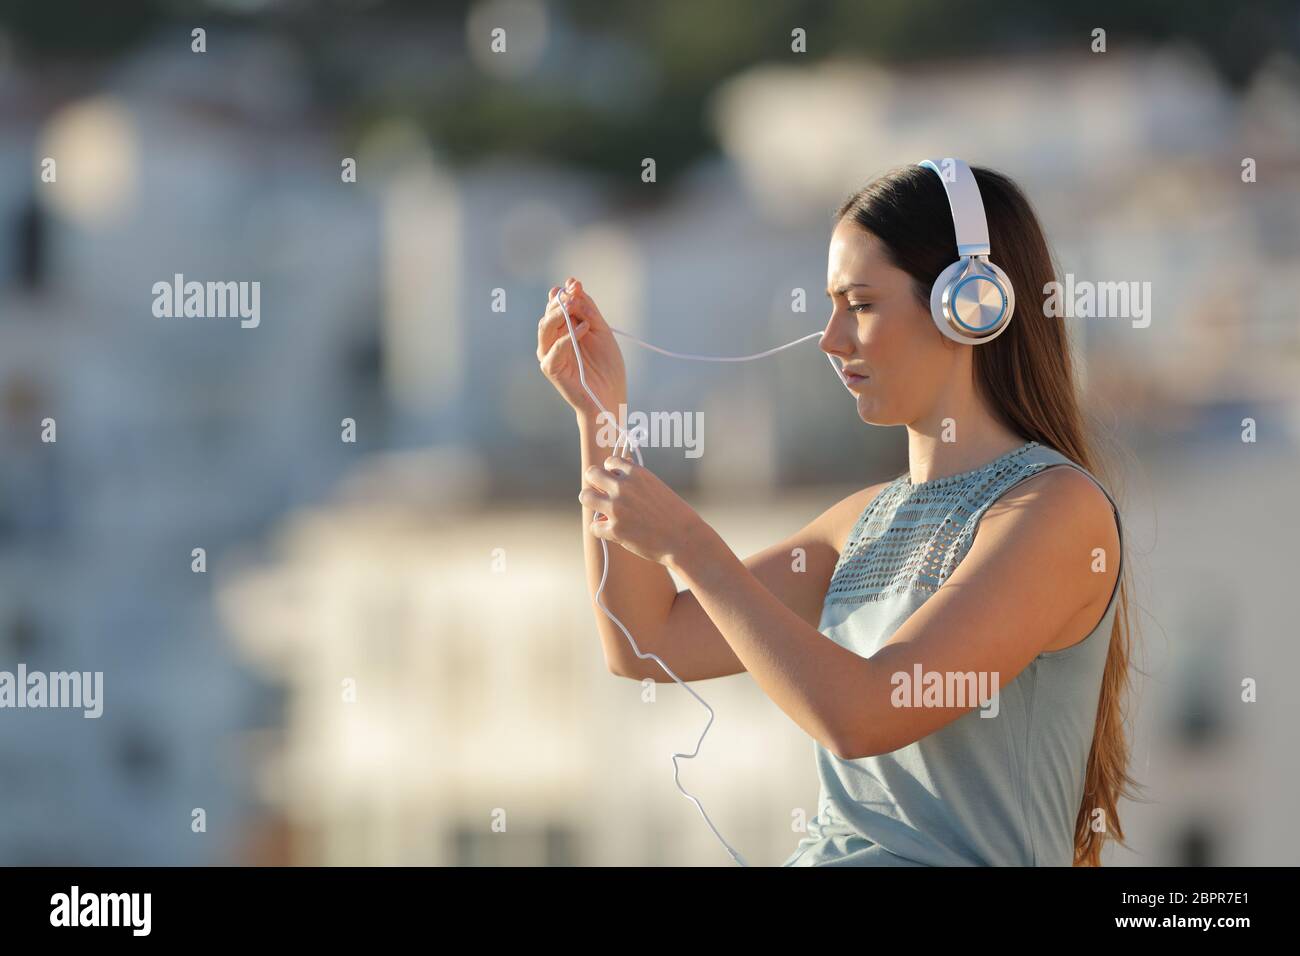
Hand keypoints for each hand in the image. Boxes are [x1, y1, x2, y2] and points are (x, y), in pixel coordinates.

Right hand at [537, 278, 626, 418]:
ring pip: (545, 327)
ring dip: (559, 314)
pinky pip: (554, 349)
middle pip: (549, 313)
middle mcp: (553, 339)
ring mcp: (550, 353)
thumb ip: (588, 310)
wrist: (610, 395)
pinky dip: (567, 337)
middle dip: (560, 301)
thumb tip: (573, 285)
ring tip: (574, 305)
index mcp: (564, 329)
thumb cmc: (606, 366)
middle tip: (574, 293)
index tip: (575, 283)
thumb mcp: (600, 330)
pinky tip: (583, 329)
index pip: (557, 305)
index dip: (565, 292)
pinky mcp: (551, 368)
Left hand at [578, 455, 713, 567]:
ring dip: (592, 502)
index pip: (609, 462)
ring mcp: (616, 508)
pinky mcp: (614, 529)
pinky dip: (601, 530)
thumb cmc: (674, 513)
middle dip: (594, 483)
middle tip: (600, 493)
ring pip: (585, 497)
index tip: (614, 481)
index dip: (609, 472)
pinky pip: (593, 526)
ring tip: (602, 510)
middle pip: (591, 474)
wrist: (684, 539)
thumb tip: (621, 469)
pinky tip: (612, 531)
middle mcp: (623, 487)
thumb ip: (636, 478)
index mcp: (636, 473)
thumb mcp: (657, 486)